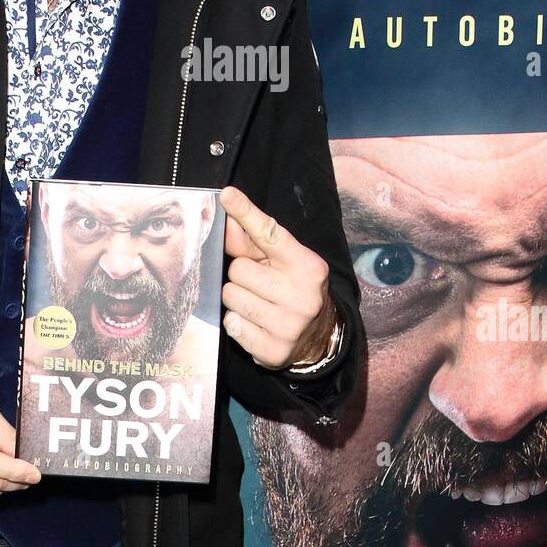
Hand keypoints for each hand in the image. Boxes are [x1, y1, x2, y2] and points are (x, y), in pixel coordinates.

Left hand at [219, 186, 334, 369]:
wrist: (319, 336)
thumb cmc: (293, 288)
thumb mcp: (281, 262)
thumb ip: (253, 241)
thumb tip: (228, 218)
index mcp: (307, 265)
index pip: (270, 233)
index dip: (246, 212)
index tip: (227, 195)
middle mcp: (302, 295)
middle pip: (239, 269)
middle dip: (241, 275)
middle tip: (259, 283)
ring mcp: (289, 325)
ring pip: (230, 296)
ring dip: (236, 298)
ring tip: (256, 303)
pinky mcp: (273, 350)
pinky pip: (231, 324)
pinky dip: (236, 322)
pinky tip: (254, 323)